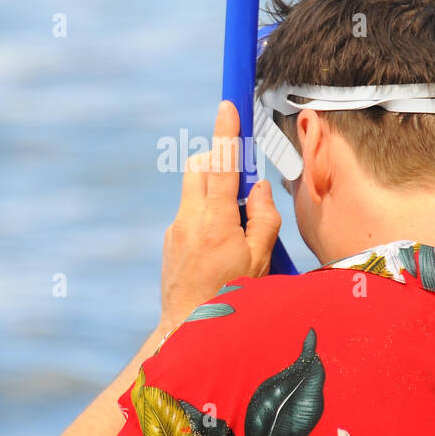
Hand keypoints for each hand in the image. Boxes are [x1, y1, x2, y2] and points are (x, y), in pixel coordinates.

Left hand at [159, 100, 281, 328]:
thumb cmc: (232, 299)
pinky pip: (190, 214)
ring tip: (236, 221)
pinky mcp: (170, 241)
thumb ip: (264, 219)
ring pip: (194, 190)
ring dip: (214, 189)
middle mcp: (190, 219)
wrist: (187, 330)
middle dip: (218, 158)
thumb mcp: (261, 260)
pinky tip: (220, 247)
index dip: (226, 132)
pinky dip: (207, 214)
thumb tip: (258, 189)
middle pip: (199, 167)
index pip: (223, 165)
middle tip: (240, 172)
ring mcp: (176, 229)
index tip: (227, 105)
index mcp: (216, 221)